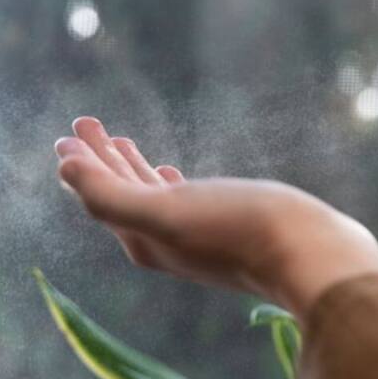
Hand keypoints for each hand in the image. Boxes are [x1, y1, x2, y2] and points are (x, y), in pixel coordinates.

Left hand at [54, 117, 377, 324]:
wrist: (314, 254)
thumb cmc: (243, 230)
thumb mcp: (167, 213)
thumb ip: (110, 195)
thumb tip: (63, 166)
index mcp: (146, 240)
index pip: (100, 195)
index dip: (81, 163)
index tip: (69, 132)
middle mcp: (169, 242)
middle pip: (122, 195)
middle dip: (102, 160)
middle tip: (87, 124)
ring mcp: (201, 236)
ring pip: (153, 195)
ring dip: (133, 166)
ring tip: (124, 141)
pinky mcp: (232, 227)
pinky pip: (185, 199)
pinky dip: (167, 181)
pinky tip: (176, 174)